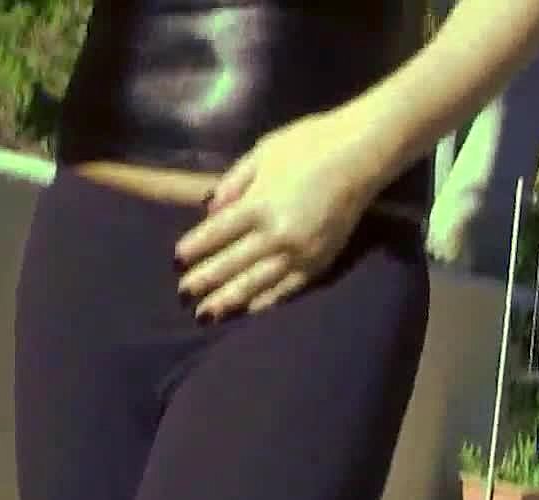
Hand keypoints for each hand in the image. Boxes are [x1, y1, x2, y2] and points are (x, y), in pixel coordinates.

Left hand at [174, 109, 389, 320]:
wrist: (362, 153)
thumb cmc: (307, 145)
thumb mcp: (261, 153)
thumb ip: (232, 185)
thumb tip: (208, 212)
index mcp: (259, 204)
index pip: (216, 234)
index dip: (194, 249)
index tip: (176, 261)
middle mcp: (277, 234)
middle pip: (231, 264)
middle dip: (204, 281)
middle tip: (182, 295)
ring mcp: (300, 252)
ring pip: (256, 283)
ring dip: (229, 300)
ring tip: (205, 314)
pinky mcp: (321, 262)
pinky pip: (288, 288)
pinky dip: (266, 301)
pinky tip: (248, 311)